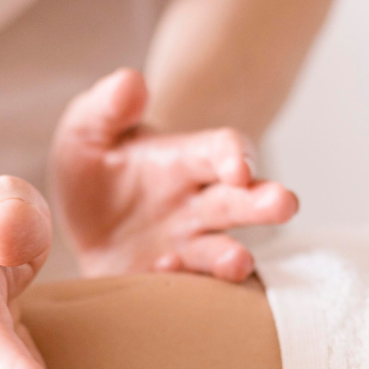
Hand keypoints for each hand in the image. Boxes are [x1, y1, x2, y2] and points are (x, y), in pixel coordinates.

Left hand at [50, 69, 298, 279]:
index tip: (237, 166)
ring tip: (237, 262)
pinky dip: (184, 284)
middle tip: (285, 204)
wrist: (82, 222)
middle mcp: (198, 204)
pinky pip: (187, 286)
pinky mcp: (170, 281)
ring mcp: (188, 246)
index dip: (234, 155)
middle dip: (264, 202)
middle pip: (242, 200)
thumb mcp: (87, 129)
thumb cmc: (95, 166)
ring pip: (223, 250)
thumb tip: (130, 82)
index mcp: (186, 160)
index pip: (222, 150)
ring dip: (234, 256)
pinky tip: (166, 272)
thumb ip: (106, 108)